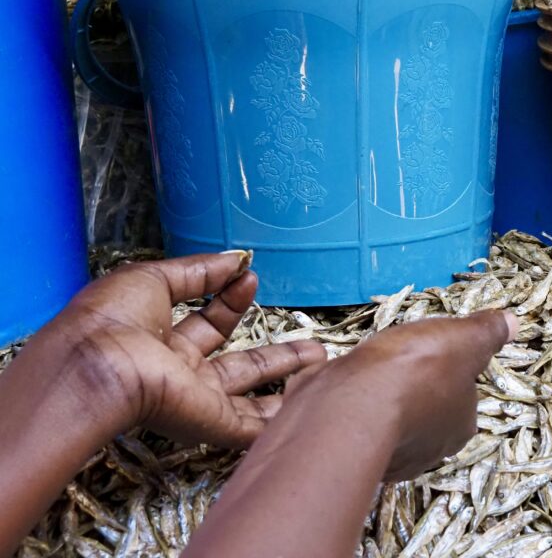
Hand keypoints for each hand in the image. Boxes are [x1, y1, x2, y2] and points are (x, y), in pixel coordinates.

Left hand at [33, 252, 325, 447]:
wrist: (95, 364)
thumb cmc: (110, 318)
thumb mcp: (153, 278)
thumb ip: (199, 271)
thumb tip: (236, 260)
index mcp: (162, 339)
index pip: (209, 321)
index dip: (233, 299)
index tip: (250, 277)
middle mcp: (182, 372)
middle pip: (240, 364)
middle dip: (275, 353)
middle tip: (311, 344)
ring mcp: (197, 399)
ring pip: (252, 396)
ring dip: (286, 382)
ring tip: (321, 368)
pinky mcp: (209, 422)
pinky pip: (250, 427)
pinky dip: (279, 419)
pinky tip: (308, 407)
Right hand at [183, 311, 517, 557]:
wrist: (348, 406)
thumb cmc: (414, 372)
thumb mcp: (464, 339)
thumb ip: (487, 331)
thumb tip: (511, 322)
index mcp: (460, 425)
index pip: (463, 396)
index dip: (449, 370)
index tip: (432, 351)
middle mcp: (427, 449)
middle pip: (424, 410)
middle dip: (410, 386)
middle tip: (395, 357)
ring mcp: (384, 454)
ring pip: (384, 416)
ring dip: (374, 394)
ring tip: (363, 367)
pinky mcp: (344, 449)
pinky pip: (347, 417)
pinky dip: (341, 399)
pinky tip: (333, 379)